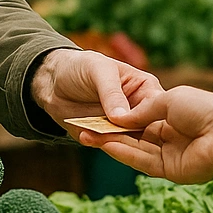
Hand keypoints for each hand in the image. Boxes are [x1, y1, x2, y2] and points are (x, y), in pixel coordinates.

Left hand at [30, 49, 161, 136]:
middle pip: (147, 131)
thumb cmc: (81, 66)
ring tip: (95, 136)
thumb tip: (123, 116)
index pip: (158, 109)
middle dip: (133, 137)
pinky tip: (85, 136)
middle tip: (115, 137)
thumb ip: (111, 92)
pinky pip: (107, 146)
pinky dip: (97, 143)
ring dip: (113, 142)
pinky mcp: (107, 138)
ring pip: (128, 143)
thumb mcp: (98, 71)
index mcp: (147, 90)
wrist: (54, 81)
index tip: (139, 126)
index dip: (153, 119)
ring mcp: (123, 127)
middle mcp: (139, 112)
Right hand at [78, 85, 212, 181]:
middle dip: (108, 133)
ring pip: (134, 150)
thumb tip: (118, 118)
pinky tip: (105, 145)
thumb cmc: (202, 108)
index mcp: (172, 117)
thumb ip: (141, 112)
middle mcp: (170, 137)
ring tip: (86, 136)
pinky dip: (123, 154)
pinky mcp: (170, 171)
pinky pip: (142, 162)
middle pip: (133, 137)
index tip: (96, 114)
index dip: (118, 118)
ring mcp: (170, 155)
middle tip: (83, 128)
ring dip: (110, 144)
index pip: (139, 120)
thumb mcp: (166, 100)